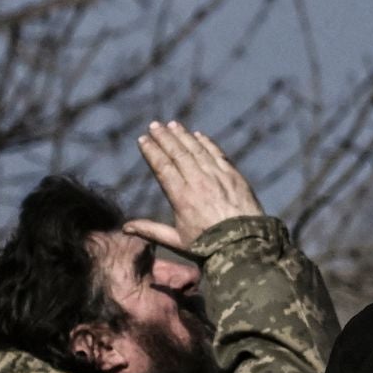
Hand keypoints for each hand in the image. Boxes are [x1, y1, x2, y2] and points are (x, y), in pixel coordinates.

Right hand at [128, 121, 264, 249]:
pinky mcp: (234, 176)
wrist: (247, 245)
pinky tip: (198, 135)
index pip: (162, 167)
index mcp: (182, 197)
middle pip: (178, 153)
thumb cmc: (210, 247)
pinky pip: (218, 154)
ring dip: (183, 136)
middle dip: (164, 137)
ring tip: (172, 125)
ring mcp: (218, 177)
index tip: (143, 140)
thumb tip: (125, 228)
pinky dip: (207, 143)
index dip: (152, 151)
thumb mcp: (177, 241)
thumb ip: (151, 231)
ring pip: (197, 150)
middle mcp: (198, 182)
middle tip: (154, 125)